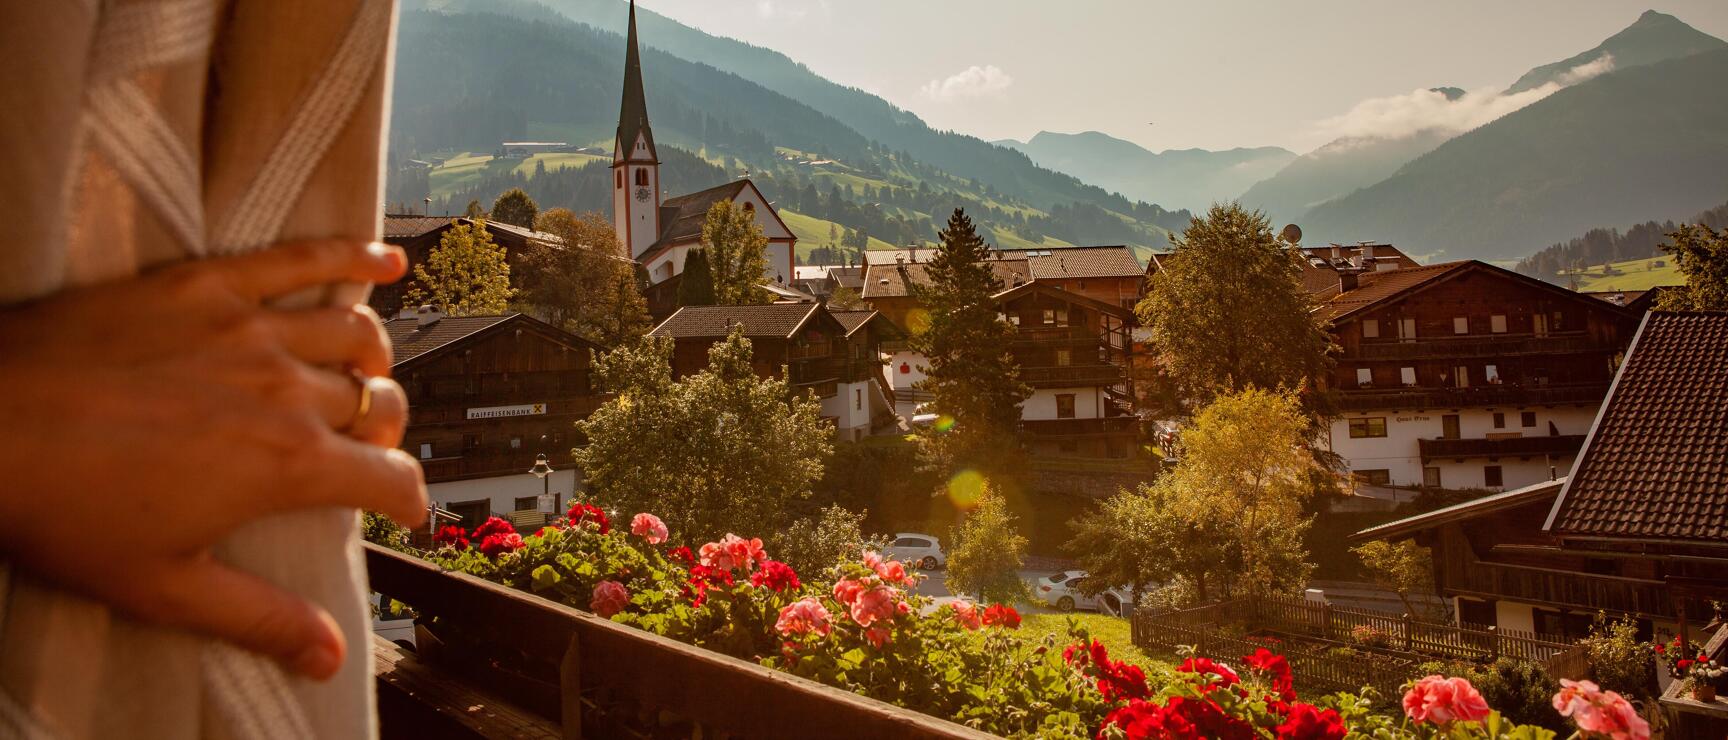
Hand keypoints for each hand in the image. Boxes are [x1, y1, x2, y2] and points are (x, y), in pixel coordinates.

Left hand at [0, 240, 426, 679]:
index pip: (389, 477)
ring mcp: (250, 329)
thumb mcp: (161, 585)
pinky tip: (385, 262)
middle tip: (364, 449)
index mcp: (286, 465)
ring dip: (373, 360)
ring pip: (354, 335)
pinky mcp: (208, 285)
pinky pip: (300, 259)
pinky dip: (351, 256)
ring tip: (365, 373)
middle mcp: (285, 391)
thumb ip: (257, 617)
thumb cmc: (62, 507)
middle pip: (374, 404)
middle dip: (382, 432)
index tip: (402, 511)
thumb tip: (327, 654)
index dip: (407, 500)